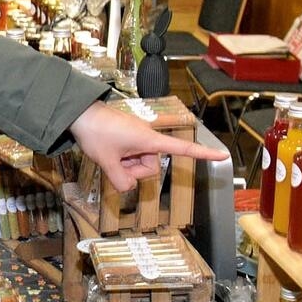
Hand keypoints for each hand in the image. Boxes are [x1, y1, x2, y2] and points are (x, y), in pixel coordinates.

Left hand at [69, 101, 228, 191]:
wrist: (79, 114)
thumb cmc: (95, 131)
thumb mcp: (106, 161)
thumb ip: (120, 180)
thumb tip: (128, 187)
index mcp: (149, 140)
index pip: (182, 148)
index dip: (202, 154)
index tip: (222, 155)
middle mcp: (147, 138)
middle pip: (151, 167)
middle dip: (134, 170)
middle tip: (115, 159)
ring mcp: (138, 139)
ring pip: (139, 165)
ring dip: (125, 165)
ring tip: (109, 153)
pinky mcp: (129, 139)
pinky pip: (131, 158)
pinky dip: (121, 160)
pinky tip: (108, 151)